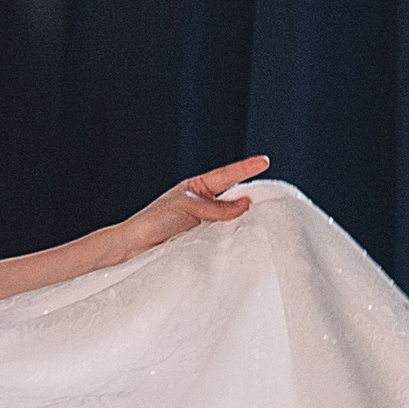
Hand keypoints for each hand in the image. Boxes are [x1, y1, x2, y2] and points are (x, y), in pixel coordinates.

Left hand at [118, 154, 268, 258]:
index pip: (227, 175)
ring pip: (232, 220)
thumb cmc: (153, 221)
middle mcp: (204, 204)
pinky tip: (246, 240)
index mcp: (197, 188)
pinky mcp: (204, 243)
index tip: (265, 161)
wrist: (134, 246)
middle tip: (274, 198)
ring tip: (264, 219)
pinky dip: (235, 238)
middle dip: (253, 197)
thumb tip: (245, 204)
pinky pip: (225, 238)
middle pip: (234, 198)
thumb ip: (215, 207)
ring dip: (245, 220)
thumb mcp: (186, 207)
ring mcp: (205, 224)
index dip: (246, 168)